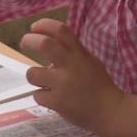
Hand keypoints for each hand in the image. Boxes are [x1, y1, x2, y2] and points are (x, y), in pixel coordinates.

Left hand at [20, 19, 136, 136]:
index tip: (34, 27)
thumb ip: (73, 53)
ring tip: (42, 82)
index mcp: (80, 54)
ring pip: (33, 73)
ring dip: (33, 75)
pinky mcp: (58, 102)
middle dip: (29, 41)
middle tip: (24, 43)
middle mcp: (71, 65)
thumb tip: (49, 46)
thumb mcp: (90, 62)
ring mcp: (63, 84)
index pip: (61, 30)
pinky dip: (41, 96)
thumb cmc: (100, 86)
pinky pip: (37, 95)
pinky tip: (50, 99)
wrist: (111, 111)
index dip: (44, 25)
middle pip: (44, 44)